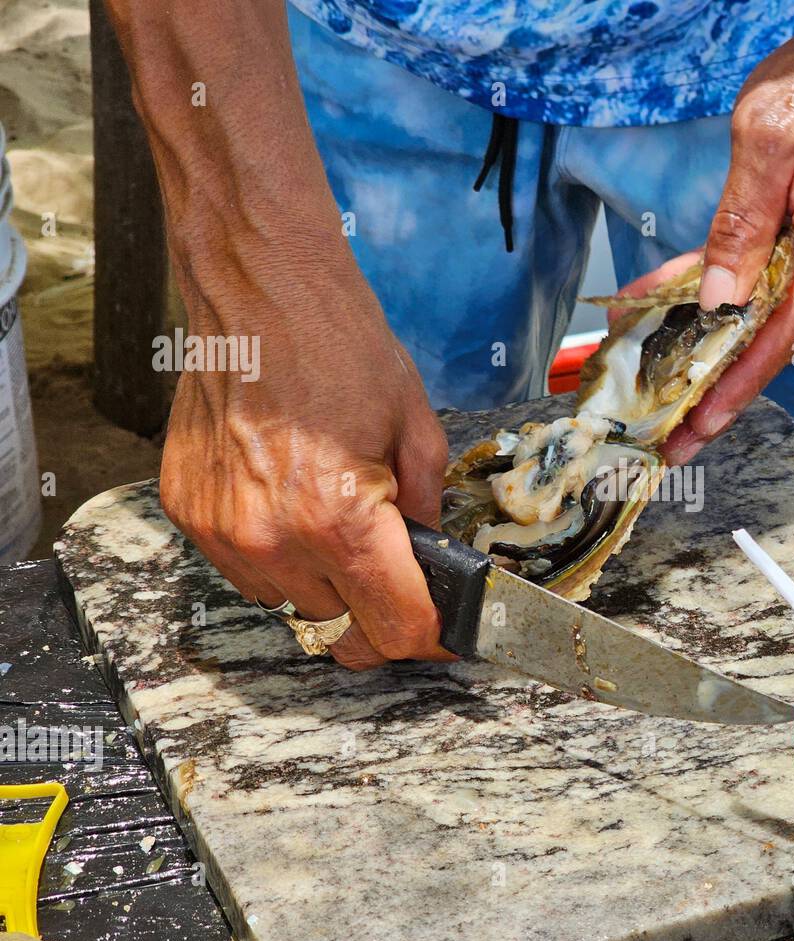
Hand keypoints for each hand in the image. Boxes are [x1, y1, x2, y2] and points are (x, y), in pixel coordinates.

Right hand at [160, 249, 454, 669]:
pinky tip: (289, 501)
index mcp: (340, 519)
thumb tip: (434, 561)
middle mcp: (273, 539)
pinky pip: (245, 571)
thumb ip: (430, 511)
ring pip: (293, 605)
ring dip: (325, 583)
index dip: (433, 637)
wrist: (259, 292)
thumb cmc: (340, 347)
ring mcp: (223, 532)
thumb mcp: (417, 429)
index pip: (396, 628)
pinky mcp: (189, 514)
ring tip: (334, 515)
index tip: (447, 631)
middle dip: (379, 607)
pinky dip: (277, 556)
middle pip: (344, 627)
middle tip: (393, 566)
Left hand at [617, 0, 793, 465]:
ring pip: (781, 310)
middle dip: (728, 382)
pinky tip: (695, 308)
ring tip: (675, 376)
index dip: (742, 382)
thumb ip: (740, 221)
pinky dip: (741, 298)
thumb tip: (721, 299)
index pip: (787, 328)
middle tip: (681, 428)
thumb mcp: (765, 137)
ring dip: (728, 343)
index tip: (705, 422)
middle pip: (783, 333)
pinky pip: (786, 279)